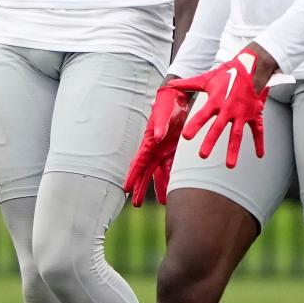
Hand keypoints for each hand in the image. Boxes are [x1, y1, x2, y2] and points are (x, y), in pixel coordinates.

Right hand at [125, 84, 190, 205]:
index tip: (125, 189)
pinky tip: (176, 190)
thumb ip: (160, 125)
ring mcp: (163, 151)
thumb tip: (156, 138)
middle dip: (140, 187)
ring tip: (163, 203)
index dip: (132, 176)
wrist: (178, 98)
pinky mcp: (174, 151)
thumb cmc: (168, 105)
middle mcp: (153, 149)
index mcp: (148, 142)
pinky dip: (172, 180)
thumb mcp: (165, 114)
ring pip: (159, 174)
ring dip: (159, 188)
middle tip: (136, 204)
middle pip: (145, 172)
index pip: (138, 162)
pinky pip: (172, 169)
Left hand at [167, 48, 268, 168]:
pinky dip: (259, 143)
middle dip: (210, 142)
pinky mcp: (254, 115)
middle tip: (202, 156)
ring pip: (237, 134)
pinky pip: (257, 131)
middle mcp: (228, 109)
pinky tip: (260, 155)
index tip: (186, 137)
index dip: (194, 126)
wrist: (251, 68)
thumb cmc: (226, 74)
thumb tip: (170, 84)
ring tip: (229, 165)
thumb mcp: (206, 78)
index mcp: (215, 101)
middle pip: (217, 128)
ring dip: (233, 150)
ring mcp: (242, 113)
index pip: (202, 115)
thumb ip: (188, 84)